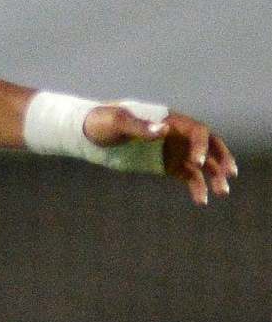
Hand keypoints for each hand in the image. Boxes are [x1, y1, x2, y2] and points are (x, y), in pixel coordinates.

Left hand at [86, 104, 237, 205]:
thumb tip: (164, 130)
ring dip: (215, 176)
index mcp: (171, 120)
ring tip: (222, 192)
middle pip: (209, 146)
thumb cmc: (103, 121)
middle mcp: (179, 135)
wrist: (90, 132)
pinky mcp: (168, 165)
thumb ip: (140, 127)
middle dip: (222, 159)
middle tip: (230, 174)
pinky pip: (189, 176)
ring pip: (203, 164)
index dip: (201, 145)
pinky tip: (201, 201)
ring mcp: (175, 150)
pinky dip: (197, 187)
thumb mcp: (117, 122)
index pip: (198, 131)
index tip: (197, 162)